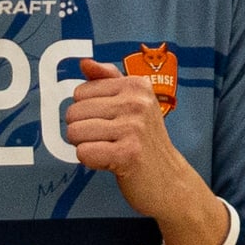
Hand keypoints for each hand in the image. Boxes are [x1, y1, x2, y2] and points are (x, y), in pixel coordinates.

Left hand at [64, 59, 226, 244]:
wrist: (171, 181)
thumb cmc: (145, 142)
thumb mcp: (133, 103)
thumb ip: (108, 80)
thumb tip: (84, 63)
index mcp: (136, 85)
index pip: (80, 92)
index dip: (87, 112)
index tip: (109, 123)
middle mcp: (137, 102)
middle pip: (74, 112)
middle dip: (83, 131)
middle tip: (108, 140)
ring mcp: (133, 127)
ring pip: (75, 133)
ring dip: (86, 146)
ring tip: (109, 150)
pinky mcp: (128, 153)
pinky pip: (83, 153)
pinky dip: (91, 161)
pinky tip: (111, 162)